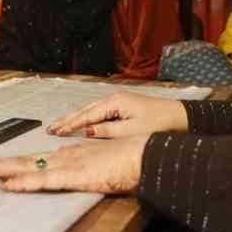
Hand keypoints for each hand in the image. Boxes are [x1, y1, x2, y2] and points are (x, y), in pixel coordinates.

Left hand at [0, 136, 148, 193]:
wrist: (149, 154)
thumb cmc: (133, 159)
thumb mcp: (104, 165)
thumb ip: (89, 169)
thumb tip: (78, 172)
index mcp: (71, 155)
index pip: (36, 160)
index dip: (14, 163)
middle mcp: (66, 157)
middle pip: (25, 160)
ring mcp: (69, 165)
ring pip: (29, 167)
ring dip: (2, 170)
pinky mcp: (76, 175)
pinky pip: (46, 181)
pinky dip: (26, 183)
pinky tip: (9, 185)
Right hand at [47, 91, 188, 138]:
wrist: (180, 118)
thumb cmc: (159, 123)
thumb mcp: (131, 131)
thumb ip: (108, 132)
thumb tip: (88, 132)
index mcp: (115, 102)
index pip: (86, 115)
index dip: (70, 125)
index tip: (56, 132)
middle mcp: (114, 99)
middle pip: (85, 110)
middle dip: (68, 120)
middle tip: (51, 129)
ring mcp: (118, 102)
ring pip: (91, 112)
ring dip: (76, 120)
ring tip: (61, 127)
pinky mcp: (123, 108)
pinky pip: (100, 114)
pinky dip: (87, 120)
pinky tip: (81, 125)